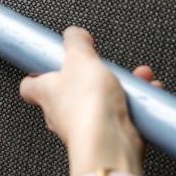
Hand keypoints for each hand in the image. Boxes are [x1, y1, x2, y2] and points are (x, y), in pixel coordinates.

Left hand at [19, 26, 163, 175]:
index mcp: (47, 93)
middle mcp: (62, 113)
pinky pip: (120, 115)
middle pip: (70, 91)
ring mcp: (84, 127)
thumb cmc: (88, 106)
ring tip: (133, 79)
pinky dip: (135, 104)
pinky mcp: (107, 136)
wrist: (111, 142)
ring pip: (99, 102)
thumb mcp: (81, 58)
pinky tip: (145, 97)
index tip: (43, 65)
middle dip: (90, 76)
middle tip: (101, 67)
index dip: (36, 74)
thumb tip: (72, 33)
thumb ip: (76, 43)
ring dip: (119, 88)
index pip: (30, 85)